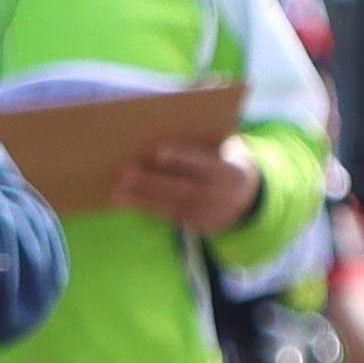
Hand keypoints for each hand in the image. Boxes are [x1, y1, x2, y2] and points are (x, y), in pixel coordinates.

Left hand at [113, 137, 260, 234]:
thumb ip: (202, 146)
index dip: (183, 157)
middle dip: (153, 181)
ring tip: (117, 189)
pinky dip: (144, 206)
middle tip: (125, 170)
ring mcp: (211, 215)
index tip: (159, 150)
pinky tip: (124, 199)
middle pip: (184, 189)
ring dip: (142, 197)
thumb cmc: (221, 164)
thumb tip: (159, 135)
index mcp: (233, 174)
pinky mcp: (197, 227)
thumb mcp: (222, 154)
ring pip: (172, 205)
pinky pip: (168, 215)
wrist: (246, 197)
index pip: (207, 164)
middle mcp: (223, 197)